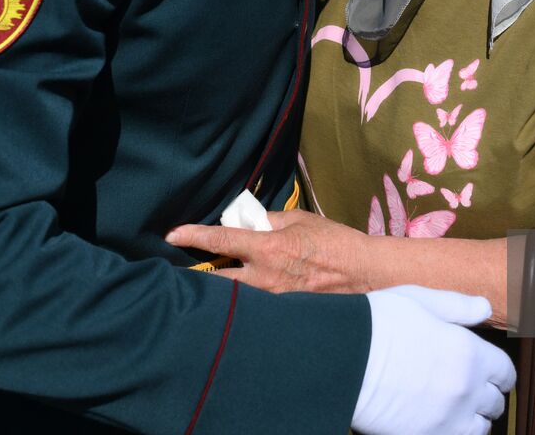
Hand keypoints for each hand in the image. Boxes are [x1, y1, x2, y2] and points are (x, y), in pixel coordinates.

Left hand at [166, 209, 369, 293]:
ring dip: (217, 292)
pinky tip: (236, 302)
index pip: (221, 240)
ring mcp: (272, 300)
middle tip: (175, 276)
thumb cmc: (333, 241)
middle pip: (216, 281)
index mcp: (268, 248)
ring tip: (201, 290)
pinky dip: (241, 303)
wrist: (363, 273)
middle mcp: (264, 277)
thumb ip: (268, 222)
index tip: (171, 235)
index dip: (193, 235)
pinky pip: (253, 308)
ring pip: (232, 298)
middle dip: (194, 278)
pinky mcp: (282, 314)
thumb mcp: (299, 221)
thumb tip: (247, 223)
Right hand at [353, 286, 514, 434]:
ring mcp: (447, 420)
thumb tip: (486, 308)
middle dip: (486, 395)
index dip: (499, 372)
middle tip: (469, 389)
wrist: (342, 359)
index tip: (491, 372)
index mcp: (470, 353)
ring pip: (478, 429)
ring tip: (455, 410)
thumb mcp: (420, 300)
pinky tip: (437, 422)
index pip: (505, 372)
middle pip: (495, 403)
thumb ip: (458, 307)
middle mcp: (466, 390)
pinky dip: (452, 433)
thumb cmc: (377, 324)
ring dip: (472, 419)